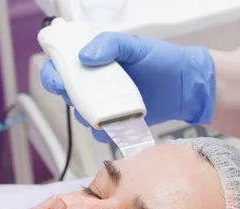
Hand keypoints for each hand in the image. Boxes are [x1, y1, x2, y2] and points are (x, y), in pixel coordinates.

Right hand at [40, 32, 215, 141]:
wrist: (185, 86)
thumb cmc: (161, 60)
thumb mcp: (135, 45)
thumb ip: (110, 44)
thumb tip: (84, 56)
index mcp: (93, 62)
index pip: (61, 68)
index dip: (53, 74)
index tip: (58, 79)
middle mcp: (95, 85)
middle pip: (68, 94)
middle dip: (71, 97)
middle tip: (85, 97)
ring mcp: (106, 106)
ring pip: (83, 116)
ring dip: (89, 116)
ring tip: (109, 110)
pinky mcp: (118, 124)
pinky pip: (102, 134)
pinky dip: (106, 133)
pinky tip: (119, 126)